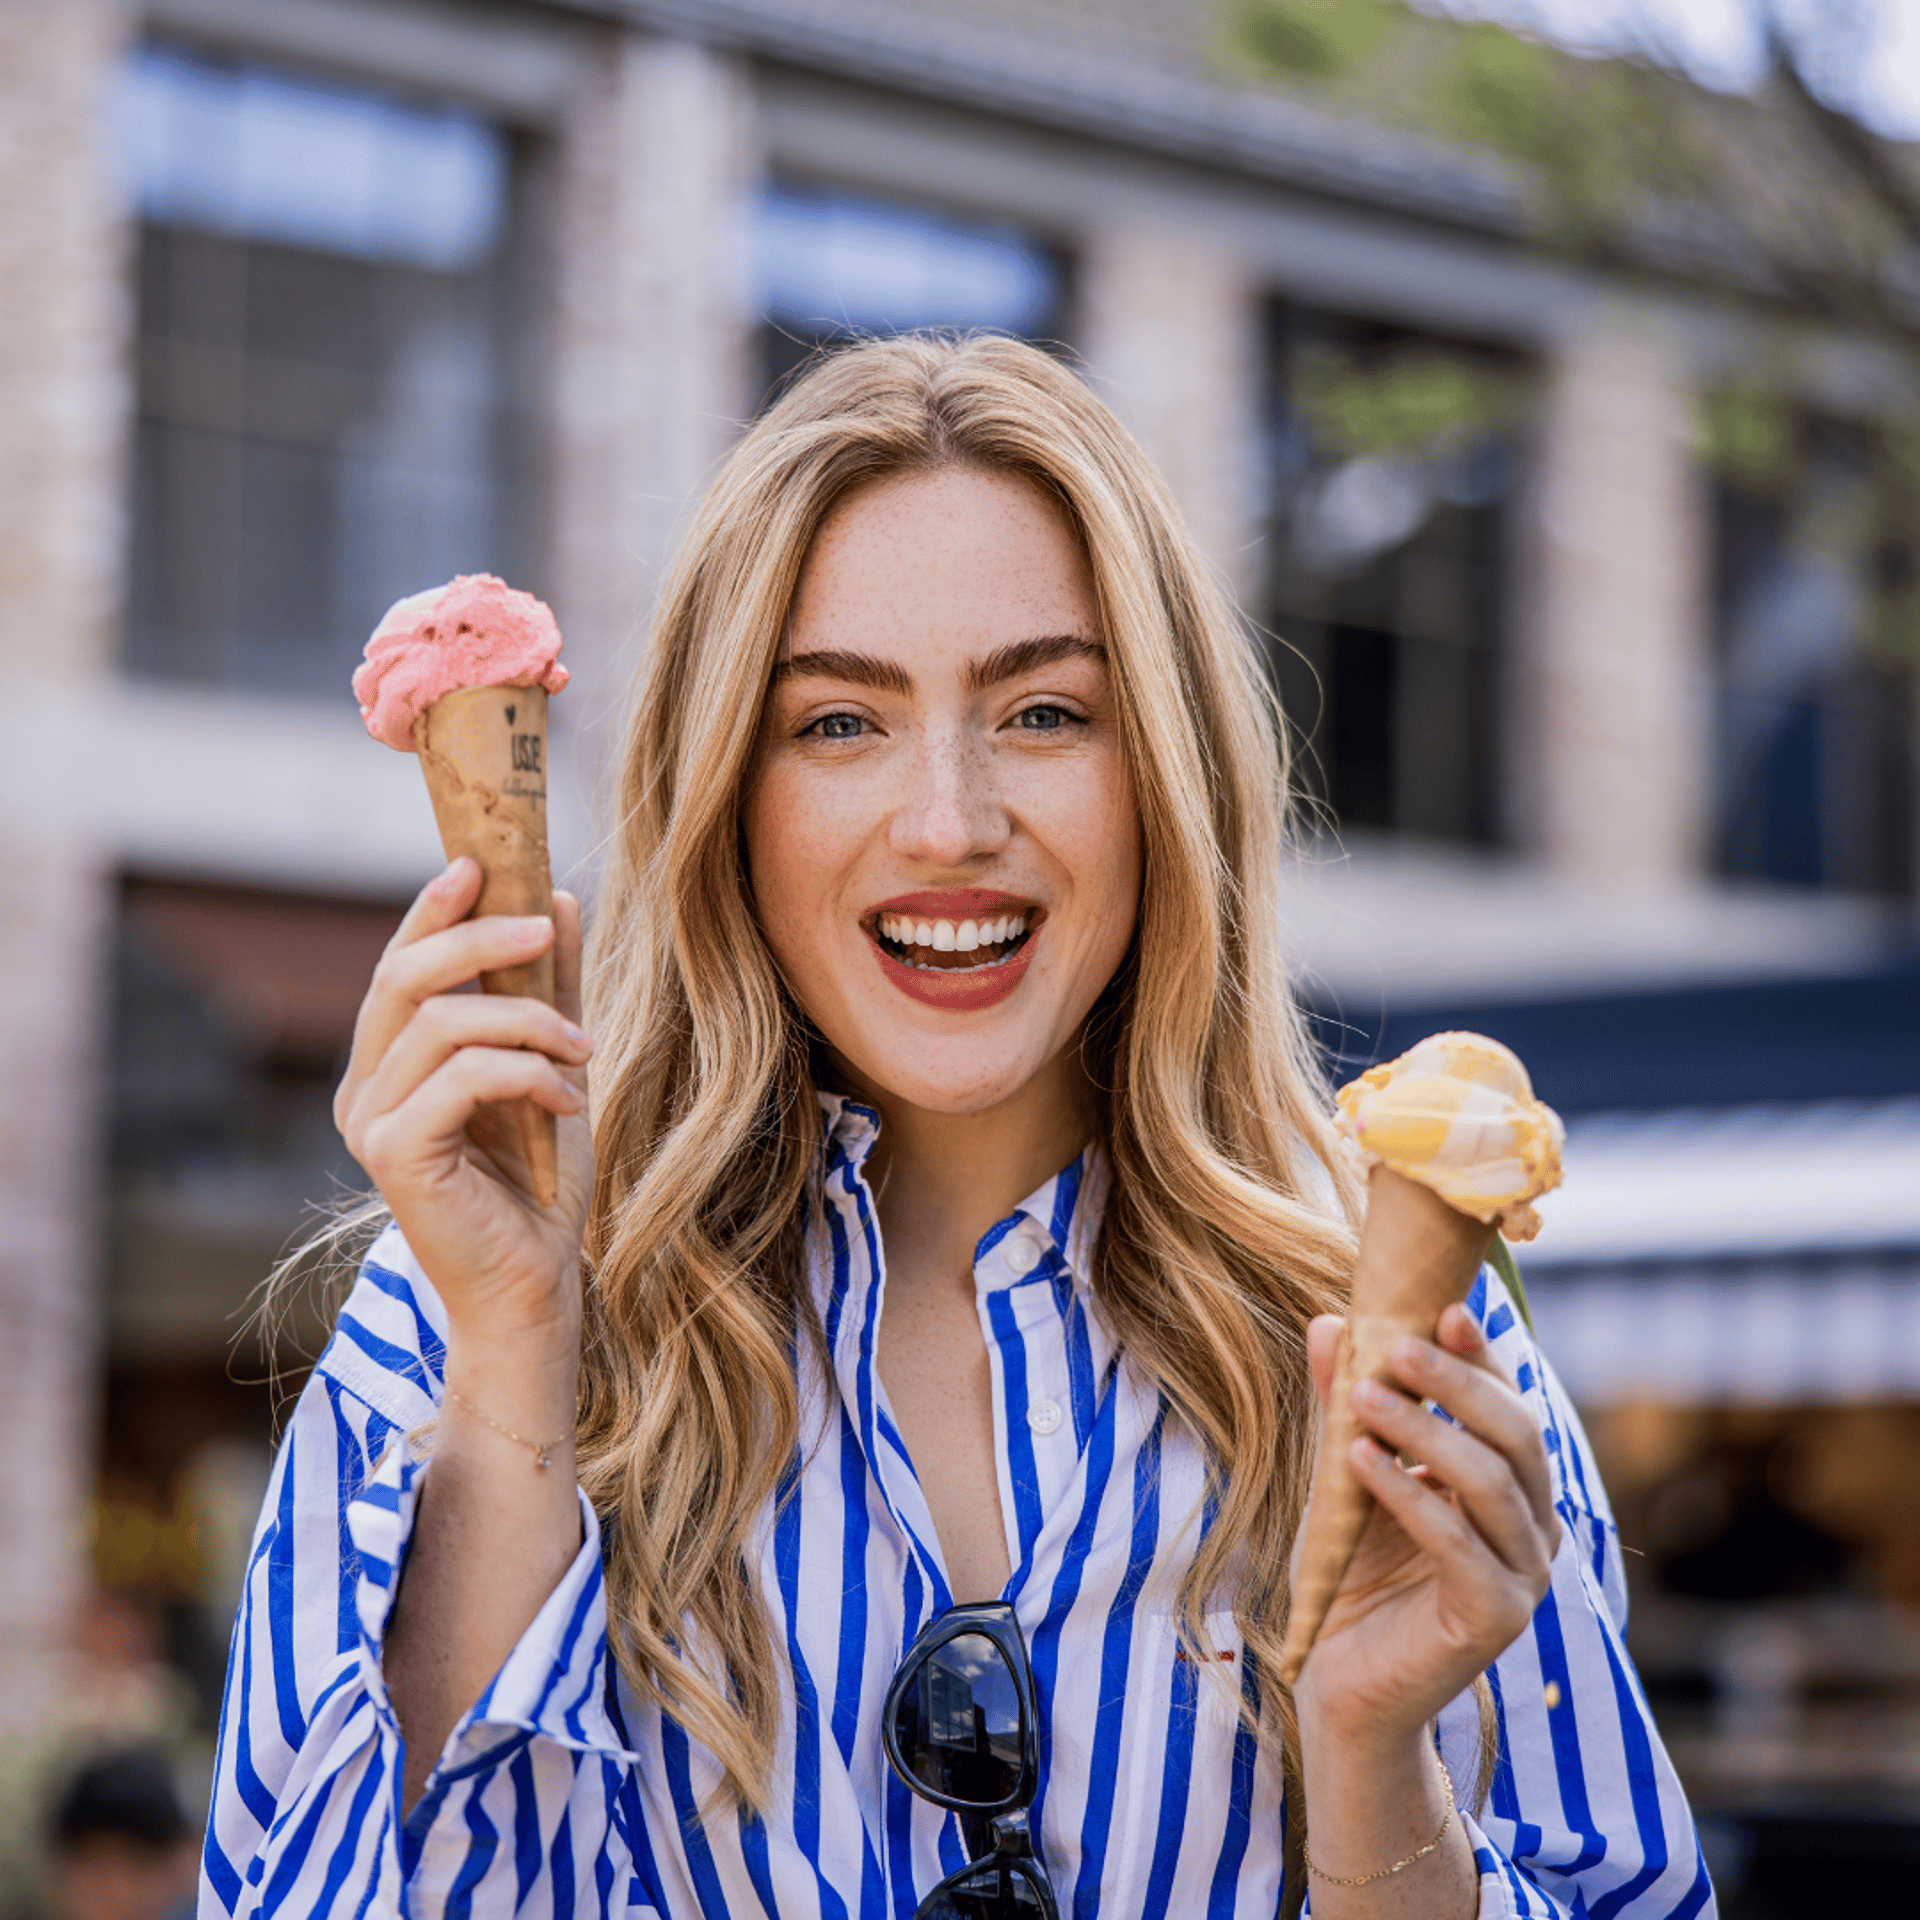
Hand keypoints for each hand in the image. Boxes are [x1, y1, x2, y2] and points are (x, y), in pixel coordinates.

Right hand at [334, 858, 594, 1353]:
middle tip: (543, 930)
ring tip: (581, 1055)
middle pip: (406, 978)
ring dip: (529, 1022)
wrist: (537, 1283)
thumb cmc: (539, 1184)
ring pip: (444, 1024)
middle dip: (479, 940)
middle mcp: (363, 1089)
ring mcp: (370, 1122)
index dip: (432, 910)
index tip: (480, 863)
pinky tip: (566, 1099)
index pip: (400, 966)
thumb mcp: (554, 1066)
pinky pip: (463, 1076)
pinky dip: (527, 1073)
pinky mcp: (394, 1155)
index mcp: (389, 1065)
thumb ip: (550, 989)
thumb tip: (557, 900)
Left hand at [1290, 1302, 1559, 1752]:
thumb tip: (1328, 1322)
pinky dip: (1409, 1494)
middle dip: (1457, 1384)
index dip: (1482, 1357)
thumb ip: (1344, 1405)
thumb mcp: (1343, 1474)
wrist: (1339, 1678)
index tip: (1443, 1309)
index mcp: (1510, 1488)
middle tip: (1396, 1348)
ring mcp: (1524, 1575)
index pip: (1509, 1406)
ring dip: (1425, 1431)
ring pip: (1491, 1483)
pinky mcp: (1498, 1618)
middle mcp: (1532, 1527)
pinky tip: (1361, 1462)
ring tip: (1362, 1399)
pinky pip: (1460, 1543)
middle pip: (1516, 1435)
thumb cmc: (1352, 1572)